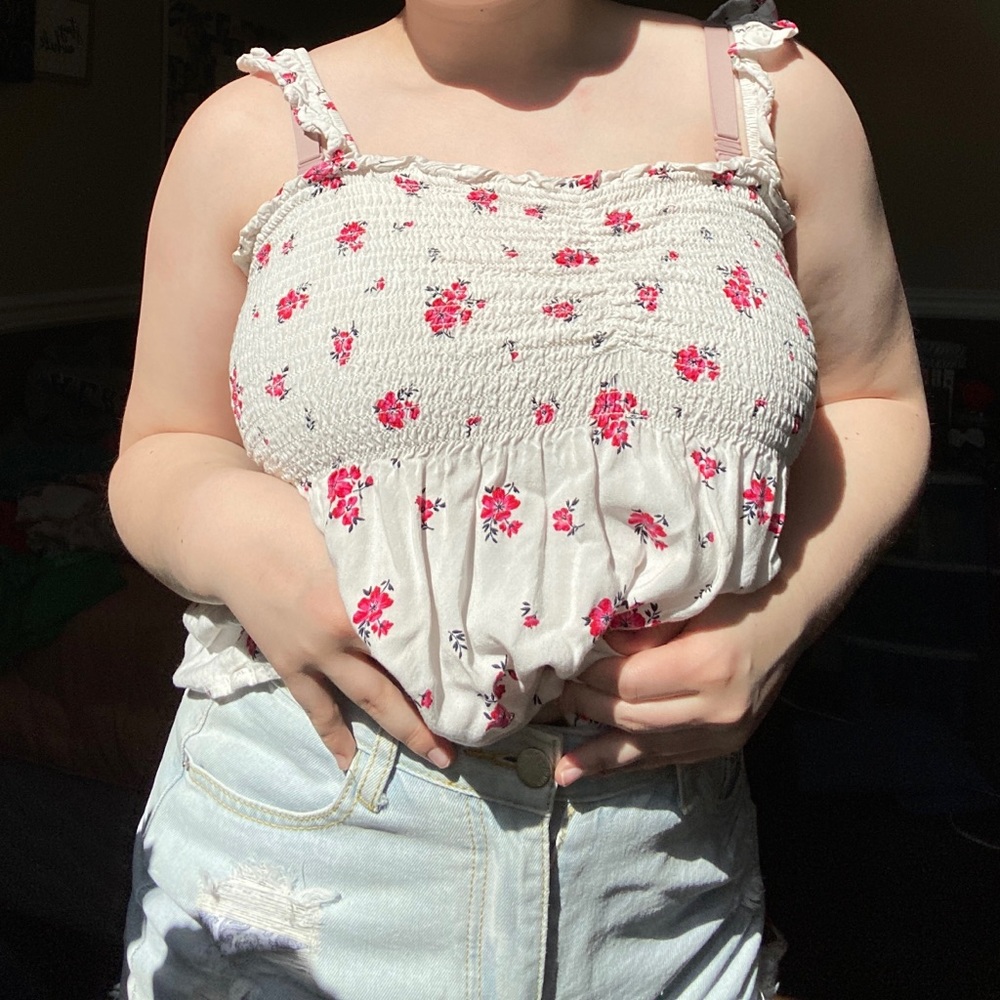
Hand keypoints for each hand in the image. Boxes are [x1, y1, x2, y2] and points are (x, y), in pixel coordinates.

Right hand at [212, 477, 455, 773]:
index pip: (424, 637)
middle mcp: (345, 631)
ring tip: (438, 757)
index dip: (455, 661)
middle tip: (473, 735)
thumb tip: (442, 566)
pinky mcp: (289, 664)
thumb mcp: (354, 530)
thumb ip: (392, 558)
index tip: (487, 681)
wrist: (229, 534)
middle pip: (403, 677)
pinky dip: (333, 735)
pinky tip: (348, 763)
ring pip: (370, 700)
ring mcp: (315, 653)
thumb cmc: (296, 517)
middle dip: (437, 710)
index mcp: (367, 596)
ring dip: (404, 730)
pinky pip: (316, 708)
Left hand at [553, 591, 800, 785]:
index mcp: (707, 665)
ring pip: (648, 748)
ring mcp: (724, 734)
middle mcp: (717, 708)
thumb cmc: (734, 599)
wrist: (789, 618)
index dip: (592, 678)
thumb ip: (644, 630)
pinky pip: (669, 758)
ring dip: (602, 754)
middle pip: (634, 718)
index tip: (567, 666)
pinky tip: (601, 771)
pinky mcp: (726, 746)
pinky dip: (633, 761)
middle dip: (590, 708)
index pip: (630, 683)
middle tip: (558, 698)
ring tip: (564, 769)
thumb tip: (595, 649)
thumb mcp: (688, 602)